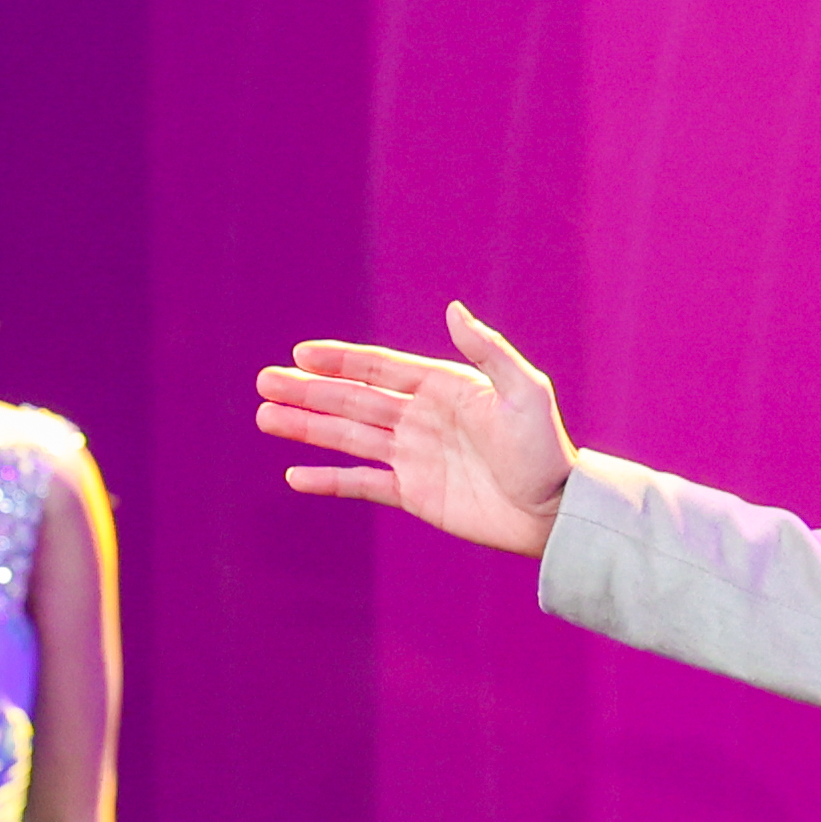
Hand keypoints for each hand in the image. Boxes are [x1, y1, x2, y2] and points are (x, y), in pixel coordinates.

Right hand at [257, 302, 576, 556]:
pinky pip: (362, 483)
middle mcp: (422, 418)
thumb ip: (489, 352)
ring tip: (264, 416)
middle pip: (354, 399)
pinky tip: (295, 475)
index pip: (381, 368)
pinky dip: (329, 480)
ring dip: (307, 427)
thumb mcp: (526, 394)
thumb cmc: (547, 450)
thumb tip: (453, 309)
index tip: (301, 353)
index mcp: (444, 388)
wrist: (557, 512)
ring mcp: (415, 456)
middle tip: (263, 381)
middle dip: (308, 390)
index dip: (341, 360)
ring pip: (349, 437)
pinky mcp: (415, 493)